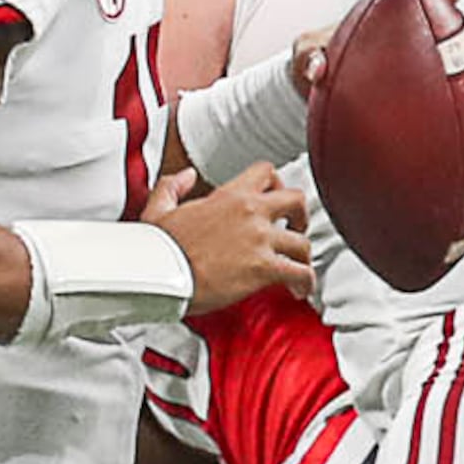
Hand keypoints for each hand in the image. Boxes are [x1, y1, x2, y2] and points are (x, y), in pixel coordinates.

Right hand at [148, 163, 312, 312]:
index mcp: (229, 196)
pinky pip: (300, 273)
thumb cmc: (158, 249)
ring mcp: (260, 240)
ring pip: (302, 243)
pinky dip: (305, 283)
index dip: (276, 184)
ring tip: (299, 267)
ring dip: (303, 256)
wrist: (159, 275)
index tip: (275, 197)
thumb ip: (173, 186)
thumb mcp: (159, 208)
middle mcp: (251, 213)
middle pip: (297, 201)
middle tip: (297, 227)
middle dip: (301, 215)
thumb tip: (186, 176)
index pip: (266, 173)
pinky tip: (300, 290)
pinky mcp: (264, 268)